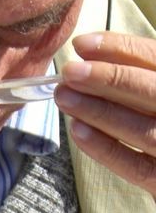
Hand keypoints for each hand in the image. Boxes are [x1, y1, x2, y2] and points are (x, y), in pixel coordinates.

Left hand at [57, 32, 155, 197]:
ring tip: (65, 97)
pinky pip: (137, 167)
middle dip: (110, 79)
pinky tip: (78, 131)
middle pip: (154, 92)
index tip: (82, 44)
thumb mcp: (152, 95)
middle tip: (70, 72)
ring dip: (100, 111)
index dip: (122, 49)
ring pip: (143, 130)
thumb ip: (137, 76)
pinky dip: (106, 148)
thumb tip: (89, 57)